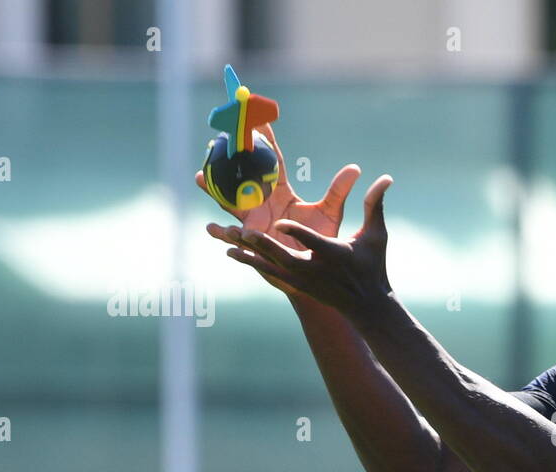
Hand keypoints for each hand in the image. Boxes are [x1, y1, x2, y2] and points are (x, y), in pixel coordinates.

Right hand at [197, 122, 360, 294]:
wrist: (316, 268)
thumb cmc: (322, 239)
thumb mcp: (331, 213)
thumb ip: (338, 191)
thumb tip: (355, 168)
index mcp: (282, 193)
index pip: (272, 162)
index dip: (265, 142)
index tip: (256, 119)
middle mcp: (263, 203)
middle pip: (242, 177)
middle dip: (228, 160)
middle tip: (214, 142)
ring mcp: (254, 222)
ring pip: (229, 203)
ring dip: (215, 191)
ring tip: (200, 177)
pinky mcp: (252, 243)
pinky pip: (233, 238)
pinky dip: (222, 234)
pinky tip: (211, 228)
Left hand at [223, 175, 394, 319]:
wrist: (365, 303)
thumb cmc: (372, 266)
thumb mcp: (377, 236)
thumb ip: (375, 205)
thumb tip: (387, 178)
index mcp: (334, 254)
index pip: (313, 242)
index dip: (297, 233)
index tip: (281, 224)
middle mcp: (314, 268)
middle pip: (284, 255)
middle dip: (264, 243)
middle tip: (246, 231)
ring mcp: (302, 278)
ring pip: (270, 262)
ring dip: (249, 249)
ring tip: (230, 235)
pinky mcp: (294, 283)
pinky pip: (267, 269)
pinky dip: (249, 259)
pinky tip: (229, 250)